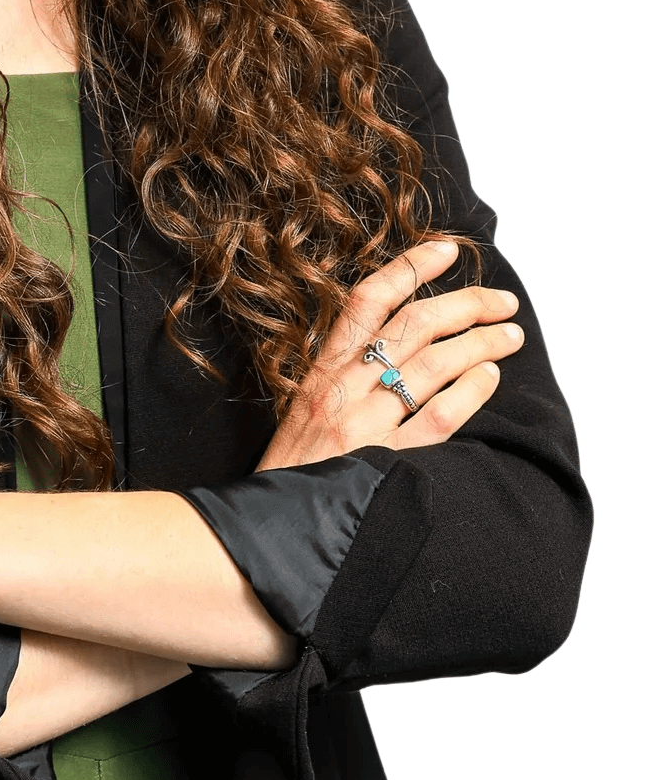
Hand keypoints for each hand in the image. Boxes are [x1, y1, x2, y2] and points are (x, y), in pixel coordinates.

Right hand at [257, 238, 522, 470]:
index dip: (410, 267)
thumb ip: (342, 380)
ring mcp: (363, 425)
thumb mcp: (303, 412)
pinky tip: (490, 378)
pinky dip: (469, 391)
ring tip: (510, 336)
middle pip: (414, 325)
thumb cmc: (292, 474)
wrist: (270, 530)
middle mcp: (342, 389)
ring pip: (432, 364)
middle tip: (502, 301)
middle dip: (466, 304)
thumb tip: (397, 348)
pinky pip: (437, 417)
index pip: (367, 300)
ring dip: (480, 343)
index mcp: (321, 372)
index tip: (448, 250)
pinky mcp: (384, 462)